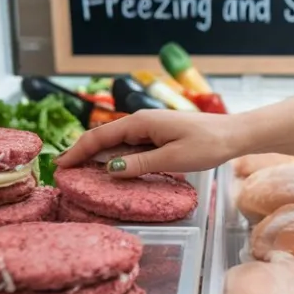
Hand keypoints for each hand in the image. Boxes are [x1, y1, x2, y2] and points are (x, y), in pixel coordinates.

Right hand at [57, 110, 246, 177]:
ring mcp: (149, 128)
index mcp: (140, 122)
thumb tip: (110, 170)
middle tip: (61, 171)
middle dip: (81, 152)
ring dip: (96, 156)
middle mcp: (140, 121)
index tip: (59, 165)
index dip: (77, 151)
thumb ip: (140, 164)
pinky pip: (130, 146)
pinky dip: (115, 157)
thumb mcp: (172, 159)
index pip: (99, 137)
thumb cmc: (207, 145)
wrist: (233, 135)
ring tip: (78, 171)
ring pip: (116, 143)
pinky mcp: (158, 136)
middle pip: (103, 138)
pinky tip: (109, 168)